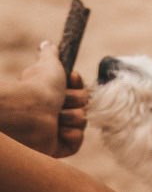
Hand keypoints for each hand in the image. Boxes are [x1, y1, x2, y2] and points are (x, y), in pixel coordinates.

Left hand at [1, 42, 87, 156]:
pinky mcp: (59, 147)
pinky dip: (70, 135)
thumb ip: (50, 54)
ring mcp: (56, 130)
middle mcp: (53, 112)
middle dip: (74, 102)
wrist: (29, 113)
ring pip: (81, 123)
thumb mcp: (48, 65)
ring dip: (70, 118)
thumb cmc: (37, 88)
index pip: (78, 91)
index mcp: (50, 95)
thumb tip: (48, 44)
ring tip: (53, 118)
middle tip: (59, 101)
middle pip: (83, 107)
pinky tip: (56, 132)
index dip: (77, 86)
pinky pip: (77, 141)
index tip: (71, 80)